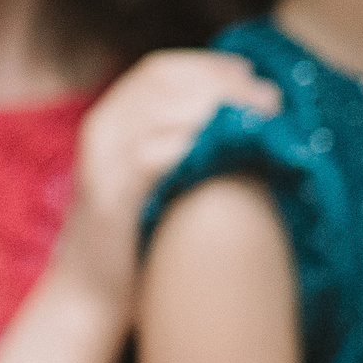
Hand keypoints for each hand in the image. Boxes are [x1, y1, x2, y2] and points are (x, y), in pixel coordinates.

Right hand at [51, 52, 280, 314]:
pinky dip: (196, 143)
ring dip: (219, 108)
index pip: (161, 70)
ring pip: (160, 109)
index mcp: (111, 120)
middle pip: (164, 81)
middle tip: (272, 100)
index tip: (255, 77)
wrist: (90, 295)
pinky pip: (152, 154)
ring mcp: (101, 162)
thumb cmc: (141, 235)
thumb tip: (254, 120)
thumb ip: (191, 144)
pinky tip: (235, 149)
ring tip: (264, 119)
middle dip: (224, 84)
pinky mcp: (109, 197)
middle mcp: (101, 131)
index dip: (211, 67)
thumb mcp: (165, 178)